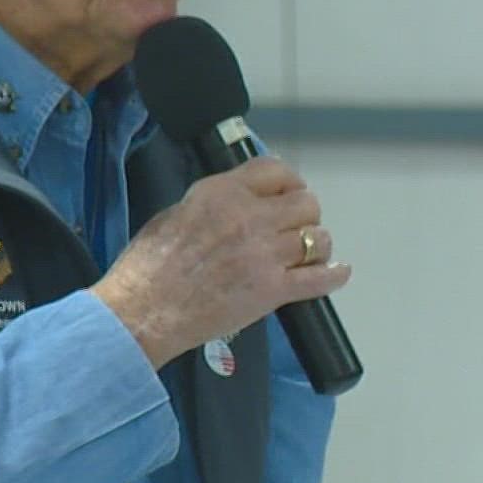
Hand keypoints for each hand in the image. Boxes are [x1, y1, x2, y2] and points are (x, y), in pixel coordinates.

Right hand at [92, 156, 351, 367]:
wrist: (143, 311)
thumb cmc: (148, 266)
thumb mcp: (175, 214)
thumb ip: (212, 204)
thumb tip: (234, 206)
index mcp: (222, 193)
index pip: (275, 171)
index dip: (288, 182)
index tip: (288, 193)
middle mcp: (250, 217)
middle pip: (305, 203)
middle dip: (304, 215)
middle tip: (294, 229)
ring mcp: (265, 254)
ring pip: (317, 238)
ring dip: (316, 244)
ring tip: (307, 253)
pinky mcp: (272, 290)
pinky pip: (319, 279)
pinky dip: (334, 274)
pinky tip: (339, 271)